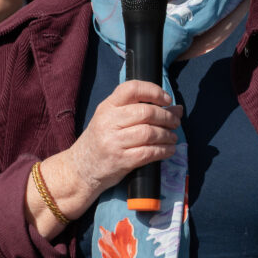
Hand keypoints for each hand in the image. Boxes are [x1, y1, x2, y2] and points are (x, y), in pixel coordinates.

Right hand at [69, 80, 179, 197]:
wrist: (80, 169)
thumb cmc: (100, 141)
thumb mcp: (111, 119)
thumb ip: (140, 110)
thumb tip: (177, 108)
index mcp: (107, 107)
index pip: (132, 89)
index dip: (154, 91)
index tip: (166, 99)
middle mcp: (108, 122)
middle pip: (146, 112)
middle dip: (167, 116)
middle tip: (175, 121)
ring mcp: (114, 142)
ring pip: (149, 132)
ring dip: (167, 135)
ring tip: (172, 137)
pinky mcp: (121, 160)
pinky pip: (149, 152)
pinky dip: (163, 150)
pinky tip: (168, 150)